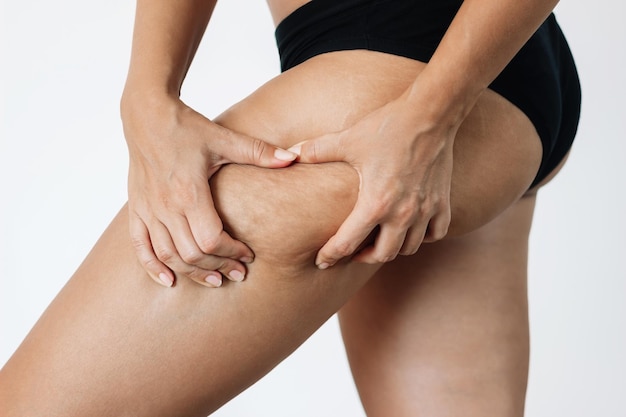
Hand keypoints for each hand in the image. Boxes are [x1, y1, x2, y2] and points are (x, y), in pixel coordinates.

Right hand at [122, 95, 296, 286]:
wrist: (146, 114)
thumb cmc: (187, 126)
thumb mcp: (224, 138)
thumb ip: (259, 151)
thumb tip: (294, 158)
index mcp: (189, 192)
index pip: (212, 240)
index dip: (232, 253)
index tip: (248, 255)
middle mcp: (166, 206)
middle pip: (192, 254)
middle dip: (218, 267)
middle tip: (238, 273)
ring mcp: (149, 209)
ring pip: (169, 256)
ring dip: (192, 272)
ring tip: (214, 280)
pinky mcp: (137, 208)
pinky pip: (141, 246)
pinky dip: (153, 267)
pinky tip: (168, 280)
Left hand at [289, 95, 455, 267]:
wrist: (431, 112)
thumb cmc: (388, 126)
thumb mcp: (347, 139)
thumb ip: (315, 150)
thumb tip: (288, 154)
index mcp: (375, 204)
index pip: (347, 243)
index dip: (330, 255)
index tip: (322, 261)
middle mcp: (402, 214)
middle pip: (381, 255)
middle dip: (362, 258)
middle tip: (351, 253)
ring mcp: (425, 210)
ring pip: (408, 248)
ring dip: (392, 249)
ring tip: (378, 242)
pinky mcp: (442, 202)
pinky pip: (436, 234)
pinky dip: (422, 237)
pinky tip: (410, 228)